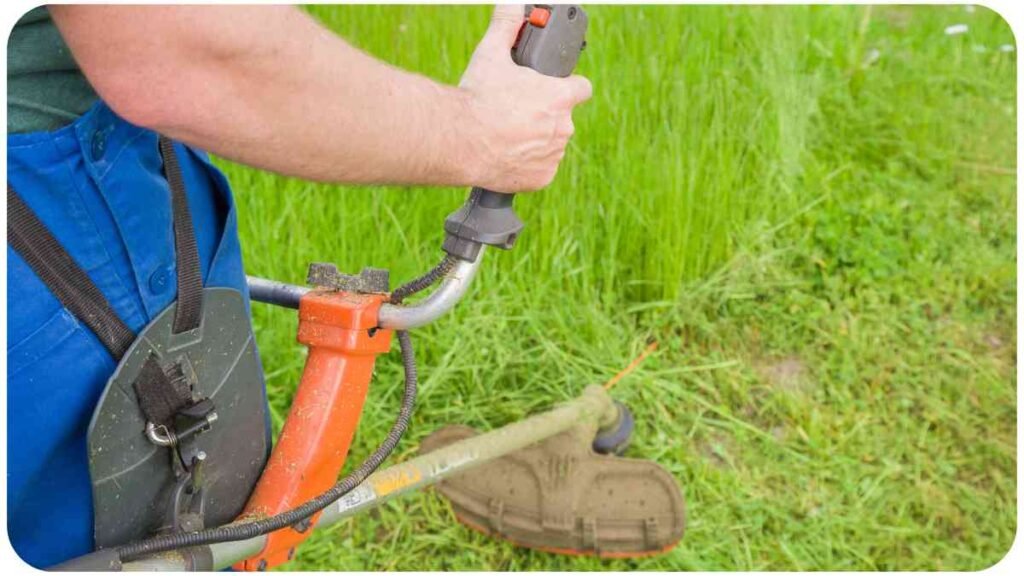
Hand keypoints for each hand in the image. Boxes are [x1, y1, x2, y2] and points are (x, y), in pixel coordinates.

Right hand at [458, 4, 591, 191]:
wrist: (459, 141)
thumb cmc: (478, 98)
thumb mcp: (492, 54)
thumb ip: (506, 26)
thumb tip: (511, 4)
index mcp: (560, 97)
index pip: (582, 88)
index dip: (569, 87)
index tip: (554, 89)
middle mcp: (563, 128)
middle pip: (562, 118)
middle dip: (544, 115)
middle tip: (515, 112)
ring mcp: (553, 155)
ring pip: (550, 145)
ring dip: (536, 140)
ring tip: (506, 134)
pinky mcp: (541, 179)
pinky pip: (539, 170)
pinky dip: (527, 166)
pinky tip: (506, 156)